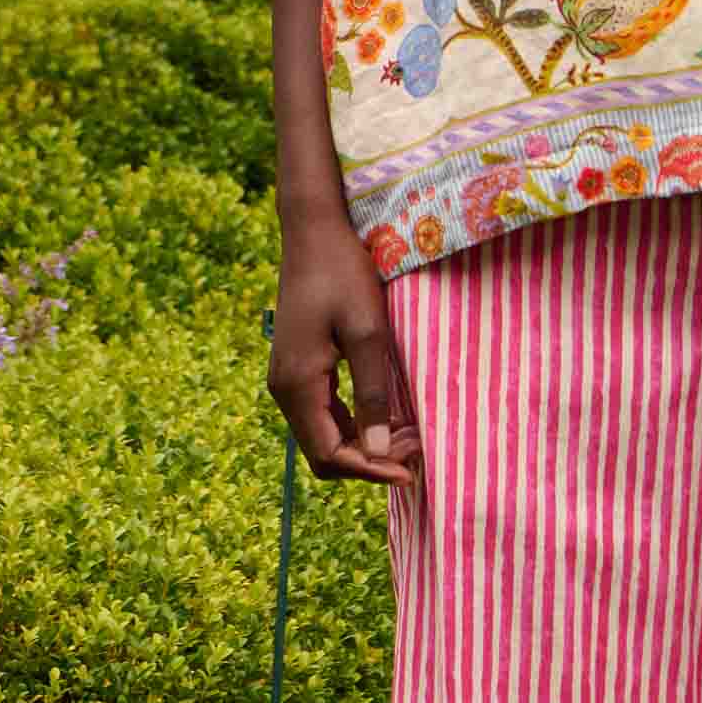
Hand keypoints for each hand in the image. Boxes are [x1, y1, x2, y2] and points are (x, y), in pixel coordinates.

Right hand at [271, 215, 421, 490]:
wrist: (314, 231)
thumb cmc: (343, 273)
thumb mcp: (368, 333)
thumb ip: (374, 394)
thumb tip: (380, 451)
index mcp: (297, 385)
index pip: (330, 455)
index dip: (371, 470)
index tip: (412, 471)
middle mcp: (284, 390)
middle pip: (324, 454)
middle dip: (370, 461)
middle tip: (417, 447)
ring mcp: (287, 379)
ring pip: (324, 436)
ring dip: (365, 443)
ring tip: (412, 433)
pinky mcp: (297, 368)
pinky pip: (324, 414)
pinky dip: (356, 424)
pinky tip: (389, 414)